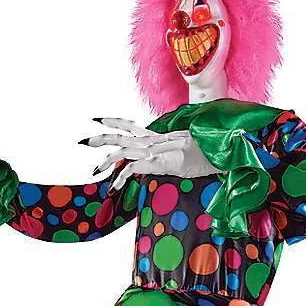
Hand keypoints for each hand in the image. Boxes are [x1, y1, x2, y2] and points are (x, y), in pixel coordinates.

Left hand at [79, 117, 221, 191]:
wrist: (221, 150)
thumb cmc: (207, 153)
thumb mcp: (184, 152)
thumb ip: (168, 153)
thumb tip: (156, 159)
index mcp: (158, 137)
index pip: (131, 125)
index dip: (115, 121)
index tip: (99, 119)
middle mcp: (155, 140)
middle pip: (123, 134)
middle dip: (102, 137)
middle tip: (84, 141)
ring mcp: (157, 150)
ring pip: (124, 149)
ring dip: (107, 160)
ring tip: (95, 170)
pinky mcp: (160, 161)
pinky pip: (134, 168)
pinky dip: (122, 176)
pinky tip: (115, 186)